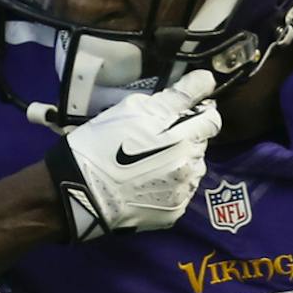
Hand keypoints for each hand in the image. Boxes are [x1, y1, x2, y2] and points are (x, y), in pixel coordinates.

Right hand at [45, 73, 220, 241]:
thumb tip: (207, 80)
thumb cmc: (102, 143)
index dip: (200, 113)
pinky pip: (180, 193)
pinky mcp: (175, 212)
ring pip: (193, 170)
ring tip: (150, 166)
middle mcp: (191, 162)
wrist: (80, 191)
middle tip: (155, 141)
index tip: (184, 114)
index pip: (212, 118)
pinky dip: (169, 187)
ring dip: (180, 164)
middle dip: (185, 139)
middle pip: (201, 145)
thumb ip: (177, 95)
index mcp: (184, 133)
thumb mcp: (134, 108)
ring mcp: (184, 190)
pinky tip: (146, 185)